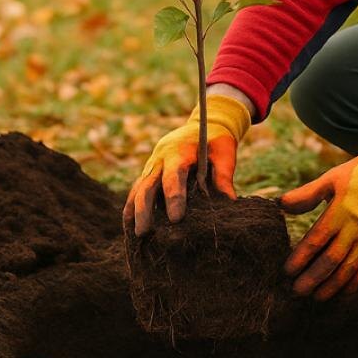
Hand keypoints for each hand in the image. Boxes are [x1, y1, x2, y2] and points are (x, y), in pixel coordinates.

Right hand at [123, 93, 251, 233]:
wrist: (205, 122)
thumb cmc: (216, 140)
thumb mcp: (224, 153)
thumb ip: (224, 175)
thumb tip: (229, 202)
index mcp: (179, 151)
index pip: (173, 176)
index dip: (174, 198)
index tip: (176, 219)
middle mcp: (160, 158)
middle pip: (147, 185)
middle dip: (144, 210)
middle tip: (144, 232)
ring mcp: (152, 165)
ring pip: (138, 188)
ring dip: (134, 210)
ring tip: (135, 235)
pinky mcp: (150, 171)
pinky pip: (138, 189)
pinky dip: (131, 205)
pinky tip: (128, 224)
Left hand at [280, 127, 357, 300]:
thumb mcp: (332, 179)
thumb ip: (307, 194)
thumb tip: (280, 204)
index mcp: (339, 212)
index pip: (316, 240)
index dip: (300, 258)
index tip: (287, 271)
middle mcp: (354, 229)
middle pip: (330, 260)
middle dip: (312, 278)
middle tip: (296, 290)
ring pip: (348, 269)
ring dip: (331, 286)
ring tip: (316, 297)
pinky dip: (354, 283)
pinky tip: (342, 293)